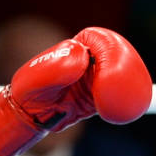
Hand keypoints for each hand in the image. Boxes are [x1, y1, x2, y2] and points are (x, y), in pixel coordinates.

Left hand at [0, 27, 152, 155]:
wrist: (29, 115)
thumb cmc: (29, 93)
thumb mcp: (37, 79)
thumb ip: (58, 66)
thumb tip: (82, 56)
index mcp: (73, 49)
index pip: (99, 40)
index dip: (110, 50)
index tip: (112, 67)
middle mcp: (86, 61)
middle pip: (115, 55)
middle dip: (124, 66)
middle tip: (121, 84)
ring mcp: (93, 78)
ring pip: (119, 74)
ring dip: (126, 84)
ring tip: (124, 99)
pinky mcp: (97, 96)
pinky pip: (115, 95)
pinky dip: (120, 100)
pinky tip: (119, 109)